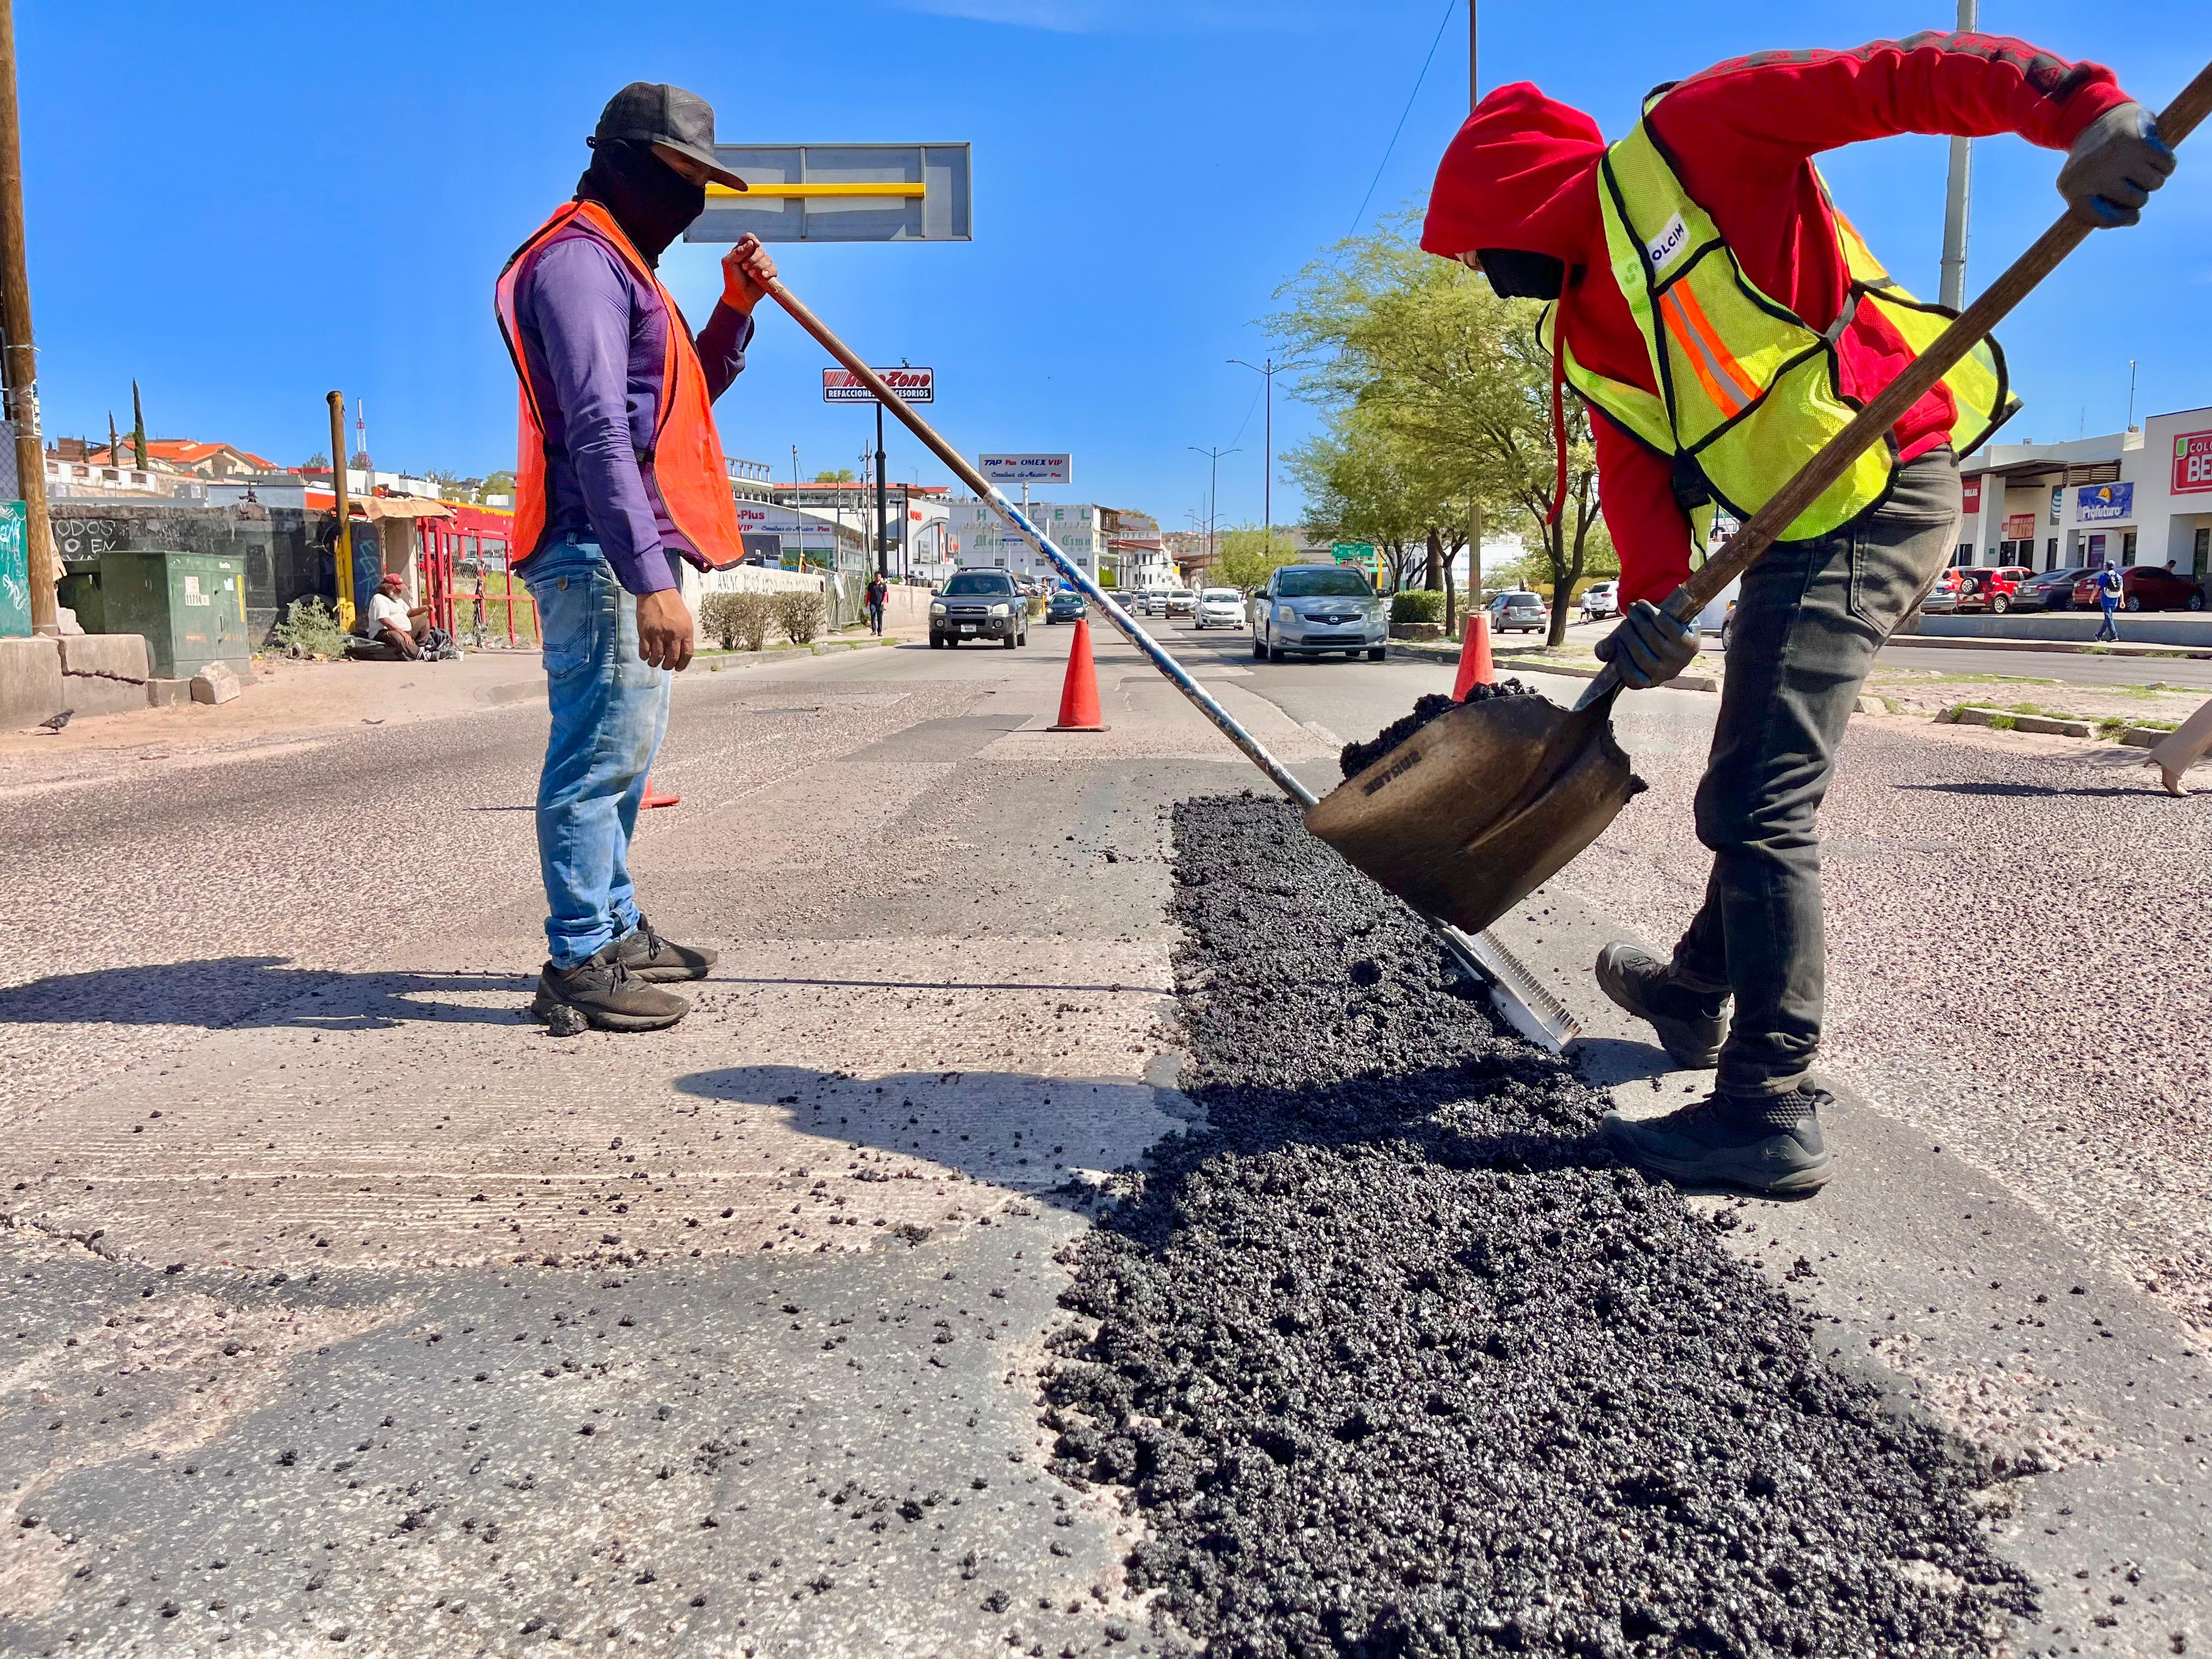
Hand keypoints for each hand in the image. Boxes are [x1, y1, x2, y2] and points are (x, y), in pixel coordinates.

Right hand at [636, 589, 694, 672]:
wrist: (657, 591)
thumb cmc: (672, 604)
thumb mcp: (685, 619)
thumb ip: (685, 635)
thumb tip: (682, 652)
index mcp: (685, 631)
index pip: (687, 655)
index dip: (682, 665)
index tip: (678, 668)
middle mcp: (673, 634)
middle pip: (672, 659)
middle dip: (668, 666)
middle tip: (665, 666)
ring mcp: (658, 634)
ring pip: (657, 657)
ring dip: (655, 663)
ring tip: (654, 662)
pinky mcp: (645, 632)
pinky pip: (644, 651)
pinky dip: (645, 656)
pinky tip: (645, 656)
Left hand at [721, 234, 777, 310]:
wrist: (738, 296)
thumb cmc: (731, 279)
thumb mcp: (728, 263)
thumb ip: (738, 252)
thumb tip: (751, 243)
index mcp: (742, 250)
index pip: (748, 238)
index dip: (752, 239)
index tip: (754, 244)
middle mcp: (752, 255)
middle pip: (759, 249)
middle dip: (753, 258)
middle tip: (744, 268)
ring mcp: (761, 264)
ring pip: (767, 258)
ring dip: (759, 266)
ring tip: (751, 275)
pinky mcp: (769, 274)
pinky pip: (774, 268)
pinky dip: (769, 271)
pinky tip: (763, 276)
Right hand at [1594, 598, 1697, 689]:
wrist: (1676, 623)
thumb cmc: (1647, 636)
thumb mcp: (1625, 643)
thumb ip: (1609, 649)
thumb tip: (1603, 654)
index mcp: (1650, 679)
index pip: (1633, 678)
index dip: (1622, 660)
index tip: (1618, 643)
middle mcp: (1666, 674)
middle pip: (1642, 656)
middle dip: (1629, 635)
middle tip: (1625, 621)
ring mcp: (1679, 660)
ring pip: (1653, 639)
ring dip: (1639, 620)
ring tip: (1633, 609)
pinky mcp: (1690, 644)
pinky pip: (1666, 626)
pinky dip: (1651, 613)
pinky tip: (1644, 605)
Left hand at [2058, 102, 2173, 227]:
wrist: (2095, 117)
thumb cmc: (2092, 162)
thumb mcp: (2082, 187)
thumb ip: (2099, 210)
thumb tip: (2133, 218)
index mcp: (2072, 189)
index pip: (2105, 218)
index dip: (2120, 217)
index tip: (2123, 208)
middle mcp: (2093, 174)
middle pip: (2138, 202)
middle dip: (2139, 190)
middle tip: (2126, 175)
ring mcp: (2116, 158)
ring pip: (2155, 184)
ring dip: (2152, 175)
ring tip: (2136, 163)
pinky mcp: (2139, 142)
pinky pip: (2168, 165)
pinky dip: (2165, 162)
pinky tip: (2151, 152)